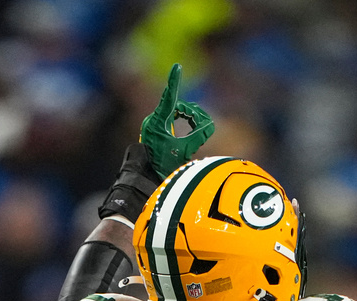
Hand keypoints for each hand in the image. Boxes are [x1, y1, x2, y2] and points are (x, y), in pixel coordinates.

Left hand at [140, 63, 214, 177]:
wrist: (146, 177)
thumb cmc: (163, 165)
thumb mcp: (184, 151)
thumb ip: (198, 136)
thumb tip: (210, 124)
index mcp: (157, 122)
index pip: (169, 97)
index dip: (174, 81)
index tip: (177, 67)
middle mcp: (153, 119)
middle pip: (176, 105)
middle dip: (190, 112)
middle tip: (201, 124)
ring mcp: (153, 123)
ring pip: (175, 111)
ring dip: (188, 117)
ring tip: (197, 129)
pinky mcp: (155, 128)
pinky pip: (171, 117)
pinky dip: (183, 121)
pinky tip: (190, 127)